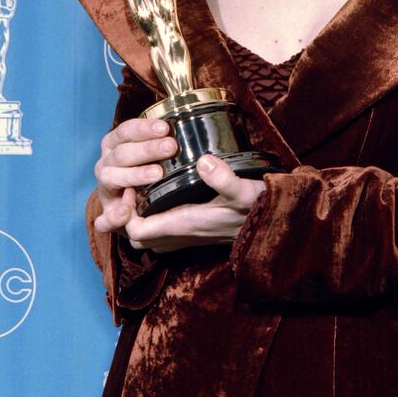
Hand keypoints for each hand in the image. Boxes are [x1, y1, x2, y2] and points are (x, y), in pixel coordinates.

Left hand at [92, 116, 265, 252]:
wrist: (273, 223)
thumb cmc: (257, 207)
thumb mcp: (244, 190)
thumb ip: (224, 178)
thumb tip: (204, 160)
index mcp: (185, 223)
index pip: (137, 230)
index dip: (124, 212)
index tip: (129, 185)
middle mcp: (181, 234)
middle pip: (137, 236)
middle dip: (126, 217)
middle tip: (130, 187)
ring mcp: (187, 236)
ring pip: (148, 236)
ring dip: (139, 218)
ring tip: (141, 190)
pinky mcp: (195, 231)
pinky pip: (162, 233)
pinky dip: (153, 219)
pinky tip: (159, 196)